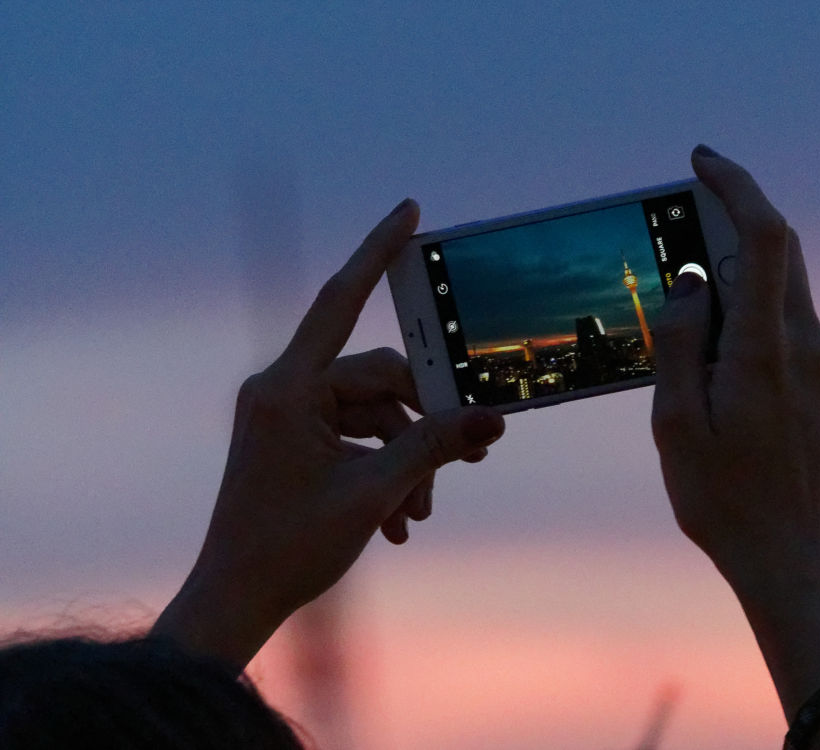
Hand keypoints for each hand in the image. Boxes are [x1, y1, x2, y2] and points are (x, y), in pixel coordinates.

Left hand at [154, 199, 504, 667]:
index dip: (377, 251)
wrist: (237, 600)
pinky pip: (357, 438)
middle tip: (475, 452)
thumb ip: (434, 447)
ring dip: (407, 459)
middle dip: (426, 420)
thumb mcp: (373, 493)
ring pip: (374, 415)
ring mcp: (289, 416)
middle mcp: (285, 391)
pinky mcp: (297, 441)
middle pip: (379, 380)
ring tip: (422, 511)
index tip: (409, 210)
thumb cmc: (287, 548)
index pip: (340, 302)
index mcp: (287, 389)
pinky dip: (384, 471)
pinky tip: (401, 520)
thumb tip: (492, 419)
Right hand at [652, 147, 819, 591]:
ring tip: (677, 275)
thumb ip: (676, 344)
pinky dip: (744, 297)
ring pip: (779, 281)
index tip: (701, 162)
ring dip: (734, 259)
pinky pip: (779, 315)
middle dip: (731, 214)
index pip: (764, 237)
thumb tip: (683, 282)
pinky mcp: (811, 381)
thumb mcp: (676, 425)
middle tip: (677, 210)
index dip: (736, 186)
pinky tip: (705, 326)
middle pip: (778, 249)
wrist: (791, 557)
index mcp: (765, 350)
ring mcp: (814, 363)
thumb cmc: (726, 500)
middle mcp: (802, 345)